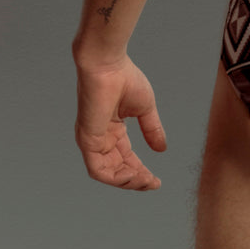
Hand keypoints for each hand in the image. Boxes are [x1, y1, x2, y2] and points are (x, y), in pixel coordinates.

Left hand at [73, 53, 166, 189]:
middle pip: (118, 169)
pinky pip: (98, 170)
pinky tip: (133, 176)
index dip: (141, 171)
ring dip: (127, 182)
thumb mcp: (145, 109)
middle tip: (152, 183)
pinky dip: (115, 178)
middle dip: (136, 179)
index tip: (157, 180)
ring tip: (145, 181)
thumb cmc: (124, 78)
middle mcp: (101, 138)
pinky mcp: (87, 141)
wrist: (108, 64)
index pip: (126, 158)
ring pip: (108, 173)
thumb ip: (152, 129)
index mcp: (112, 129)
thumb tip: (162, 149)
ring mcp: (92, 141)